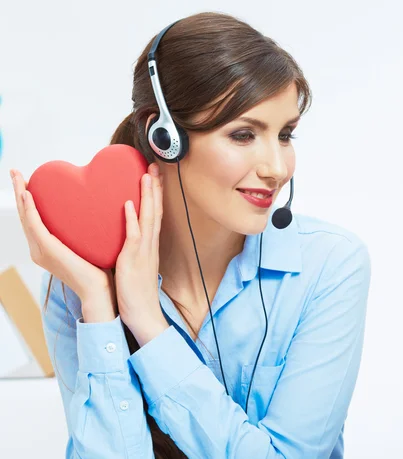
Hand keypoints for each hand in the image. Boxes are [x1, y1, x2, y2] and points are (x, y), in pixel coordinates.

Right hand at [10, 169, 115, 317]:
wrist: (99, 290)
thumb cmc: (98, 269)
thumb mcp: (86, 245)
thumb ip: (83, 231)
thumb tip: (92, 212)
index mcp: (46, 248)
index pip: (32, 219)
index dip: (27, 200)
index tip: (26, 180)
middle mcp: (39, 249)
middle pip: (25, 215)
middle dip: (19, 192)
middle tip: (15, 172)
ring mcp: (41, 250)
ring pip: (26, 217)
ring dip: (20, 195)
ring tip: (17, 177)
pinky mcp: (47, 250)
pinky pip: (35, 226)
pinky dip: (30, 210)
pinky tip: (27, 195)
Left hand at [115, 162, 168, 346]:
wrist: (144, 316)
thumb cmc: (136, 293)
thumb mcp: (135, 266)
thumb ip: (133, 250)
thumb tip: (128, 237)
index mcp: (148, 246)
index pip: (154, 214)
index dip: (154, 194)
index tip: (152, 175)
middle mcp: (149, 245)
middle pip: (155, 210)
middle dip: (155, 187)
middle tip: (153, 165)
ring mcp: (143, 252)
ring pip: (148, 218)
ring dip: (148, 196)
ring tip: (146, 175)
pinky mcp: (133, 262)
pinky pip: (134, 237)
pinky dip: (133, 220)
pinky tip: (130, 204)